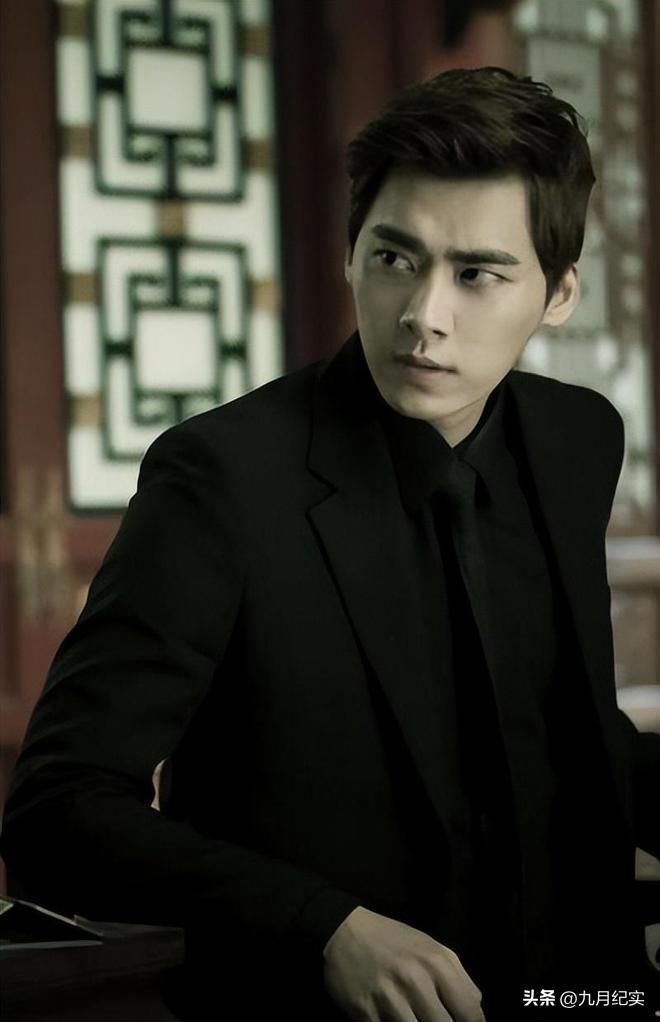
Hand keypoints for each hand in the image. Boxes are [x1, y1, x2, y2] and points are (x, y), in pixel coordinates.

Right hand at [322, 906, 485, 1021]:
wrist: (344, 931)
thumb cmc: (393, 941)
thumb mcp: (430, 947)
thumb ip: (457, 978)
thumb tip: (475, 1013)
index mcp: (436, 962)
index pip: (470, 1012)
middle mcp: (415, 980)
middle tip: (436, 1021)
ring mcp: (389, 998)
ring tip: (416, 1019)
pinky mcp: (366, 1013)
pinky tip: (394, 1020)